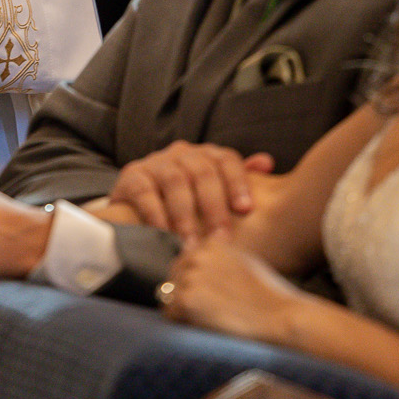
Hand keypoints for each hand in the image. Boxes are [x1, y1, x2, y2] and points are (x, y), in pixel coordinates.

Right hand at [108, 143, 274, 238]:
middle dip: (214, 207)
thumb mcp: (212, 188)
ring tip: (192, 244)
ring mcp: (156, 163)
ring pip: (175, 181)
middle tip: (221, 239)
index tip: (246, 210)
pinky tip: (164, 234)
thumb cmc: (186, 199)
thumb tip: (267, 163)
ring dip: (185, 215)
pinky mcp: (131, 176)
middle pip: (202, 172)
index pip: (226, 160)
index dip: (238, 182)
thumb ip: (238, 178)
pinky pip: (145, 192)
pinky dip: (155, 214)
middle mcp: (182, 154)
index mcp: (206, 155)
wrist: (137, 201)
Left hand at [160, 231, 302, 341]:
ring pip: (169, 297)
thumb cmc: (268, 295)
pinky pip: (170, 315)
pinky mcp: (186, 300)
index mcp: (210, 243)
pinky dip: (183, 324)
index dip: (195, 283)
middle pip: (173, 279)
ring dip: (184, 310)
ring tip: (213, 318)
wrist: (281, 317)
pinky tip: (207, 325)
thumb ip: (217, 254)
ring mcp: (190, 277)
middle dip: (186, 295)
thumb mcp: (243, 261)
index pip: (184, 263)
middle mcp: (197, 255)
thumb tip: (188, 248)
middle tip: (213, 311)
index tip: (213, 297)